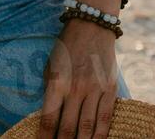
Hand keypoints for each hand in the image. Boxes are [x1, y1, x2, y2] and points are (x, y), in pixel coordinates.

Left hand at [39, 18, 119, 138]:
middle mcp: (76, 88)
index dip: (44, 138)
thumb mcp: (50, 67)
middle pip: (68, 128)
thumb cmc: (66, 48)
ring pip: (88, 127)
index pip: (48, 119)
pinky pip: (106, 118)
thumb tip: (48, 118)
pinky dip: (101, 135)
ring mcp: (95, 89)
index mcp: (57, 82)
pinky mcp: (110, 89)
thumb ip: (50, 92)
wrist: (91, 27)